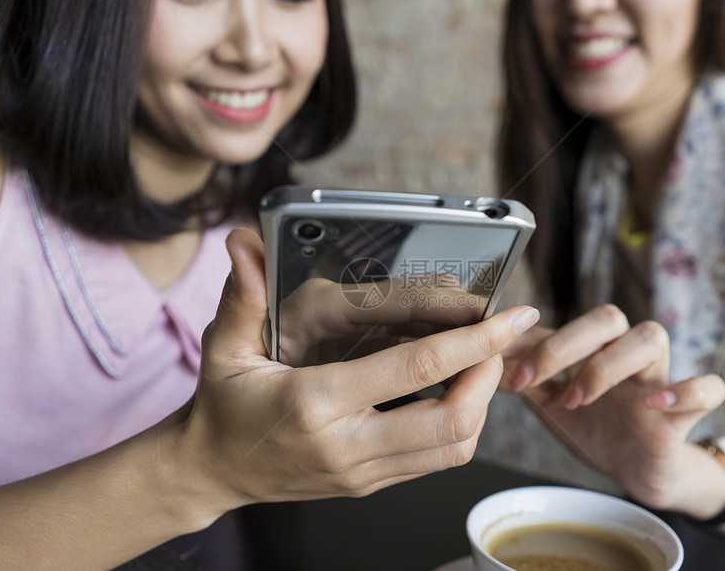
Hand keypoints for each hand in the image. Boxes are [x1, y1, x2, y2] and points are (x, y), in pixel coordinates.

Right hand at [169, 229, 538, 515]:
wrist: (212, 472)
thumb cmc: (221, 406)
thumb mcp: (224, 348)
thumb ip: (243, 295)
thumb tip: (244, 241)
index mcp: (315, 403)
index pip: (416, 371)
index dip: (473, 341)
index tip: (512, 316)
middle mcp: (347, 445)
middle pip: (453, 420)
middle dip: (490, 375)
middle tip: (496, 339)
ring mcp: (363, 472)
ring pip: (454, 448)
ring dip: (482, 404)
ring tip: (480, 363)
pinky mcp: (370, 483)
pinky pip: (436, 461)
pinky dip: (461, 424)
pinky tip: (455, 391)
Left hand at [500, 304, 724, 509]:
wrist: (637, 469)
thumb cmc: (594, 425)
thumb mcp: (550, 402)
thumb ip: (524, 378)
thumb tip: (480, 357)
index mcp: (595, 348)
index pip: (567, 321)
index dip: (535, 343)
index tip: (508, 374)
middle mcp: (626, 354)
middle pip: (609, 316)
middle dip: (567, 346)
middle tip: (538, 383)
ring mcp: (658, 378)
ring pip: (652, 336)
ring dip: (608, 365)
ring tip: (579, 399)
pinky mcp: (685, 413)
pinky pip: (708, 388)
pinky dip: (686, 390)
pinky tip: (655, 403)